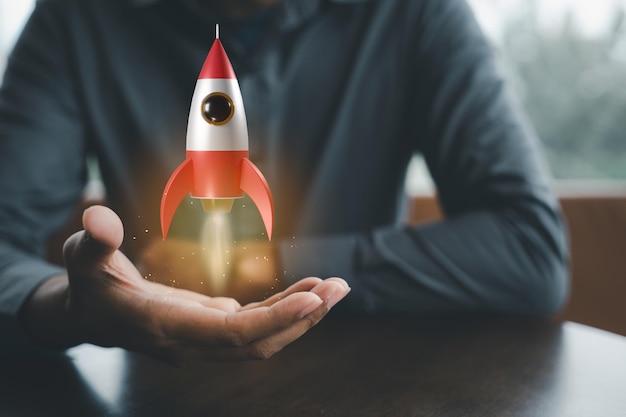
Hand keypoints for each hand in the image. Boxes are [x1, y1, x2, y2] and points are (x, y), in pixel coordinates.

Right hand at [20, 205, 349, 364]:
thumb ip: (92, 240)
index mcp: (165, 326)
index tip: (312, 300)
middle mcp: (191, 342)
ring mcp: (205, 339)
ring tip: (336, 288)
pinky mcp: (213, 328)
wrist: (93, 317)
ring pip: (263, 340)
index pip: (229, 335)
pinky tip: (309, 290)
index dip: (273, 320)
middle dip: (303, 318)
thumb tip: (96, 217)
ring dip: (302, 316)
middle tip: (340, 287)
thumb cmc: (89, 285)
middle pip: (258, 343)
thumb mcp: (82, 259)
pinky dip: (285, 309)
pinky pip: (257, 326)